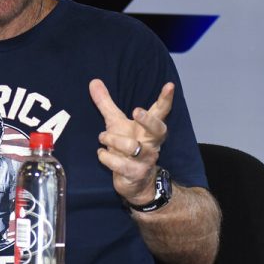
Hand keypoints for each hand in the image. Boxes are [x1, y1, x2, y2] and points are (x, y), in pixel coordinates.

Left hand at [89, 78, 173, 204]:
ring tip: (102, 137)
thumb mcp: (116, 123)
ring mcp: (145, 159)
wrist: (135, 182)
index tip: (170, 85)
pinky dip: (106, 157)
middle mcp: (151, 143)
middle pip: (158, 130)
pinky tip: (101, 153)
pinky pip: (119, 164)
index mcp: (148, 128)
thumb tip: (94, 81)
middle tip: (137, 111)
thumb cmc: (127, 148)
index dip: (166, 99)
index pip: (161, 111)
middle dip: (148, 120)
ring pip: (132, 147)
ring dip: (113, 139)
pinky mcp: (135, 173)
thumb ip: (106, 104)